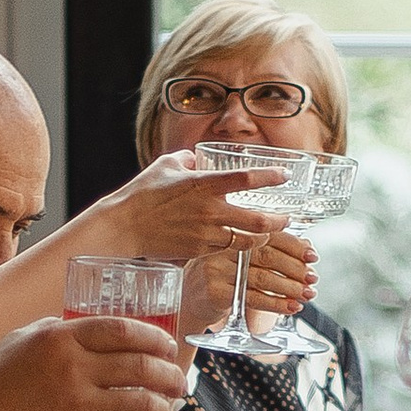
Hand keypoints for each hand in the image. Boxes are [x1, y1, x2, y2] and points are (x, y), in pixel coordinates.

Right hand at [0, 313, 185, 410]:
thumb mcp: (21, 340)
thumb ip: (56, 329)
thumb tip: (88, 327)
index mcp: (61, 339)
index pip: (122, 329)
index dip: (153, 336)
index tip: (167, 345)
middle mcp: (74, 369)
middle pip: (141, 365)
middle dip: (170, 371)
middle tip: (178, 377)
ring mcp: (81, 405)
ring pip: (143, 401)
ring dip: (165, 403)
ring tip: (170, 403)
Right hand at [74, 151, 293, 278]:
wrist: (124, 226)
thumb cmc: (142, 193)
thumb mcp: (166, 165)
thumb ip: (189, 160)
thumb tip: (199, 160)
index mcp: (203, 185)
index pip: (246, 179)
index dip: (270, 176)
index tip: (285, 175)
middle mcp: (209, 211)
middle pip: (258, 221)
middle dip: (279, 221)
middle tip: (286, 218)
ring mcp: (205, 234)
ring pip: (246, 241)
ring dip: (262, 238)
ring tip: (269, 234)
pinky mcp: (198, 251)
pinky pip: (227, 251)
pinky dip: (239, 248)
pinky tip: (244, 244)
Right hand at [183, 218, 314, 333]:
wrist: (188, 301)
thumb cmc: (220, 278)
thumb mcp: (240, 259)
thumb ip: (267, 251)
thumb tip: (306, 248)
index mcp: (233, 234)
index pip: (269, 236)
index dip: (294, 245)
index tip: (313, 256)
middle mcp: (224, 248)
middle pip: (268, 256)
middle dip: (296, 268)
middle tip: (313, 278)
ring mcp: (217, 269)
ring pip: (263, 278)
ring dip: (290, 288)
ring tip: (307, 294)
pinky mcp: (216, 292)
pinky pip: (253, 298)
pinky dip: (276, 304)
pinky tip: (291, 307)